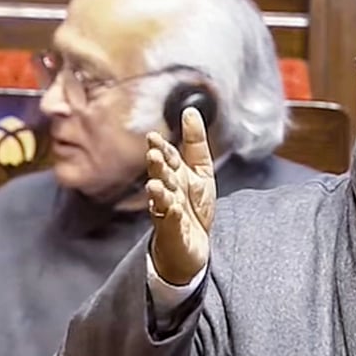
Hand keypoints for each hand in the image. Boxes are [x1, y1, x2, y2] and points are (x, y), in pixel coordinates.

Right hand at [146, 108, 215, 285]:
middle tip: (154, 155)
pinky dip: (170, 217)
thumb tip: (190, 110)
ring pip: (160, 200)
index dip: (161, 148)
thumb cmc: (194, 207)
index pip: (167, 158)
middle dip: (157, 167)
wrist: (192, 245)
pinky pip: (170, 224)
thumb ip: (195, 142)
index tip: (153, 137)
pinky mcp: (172, 233)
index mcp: (175, 175)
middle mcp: (168, 192)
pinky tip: (173, 209)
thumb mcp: (201, 170)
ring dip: (158, 192)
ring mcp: (167, 213)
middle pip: (161, 176)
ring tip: (155, 185)